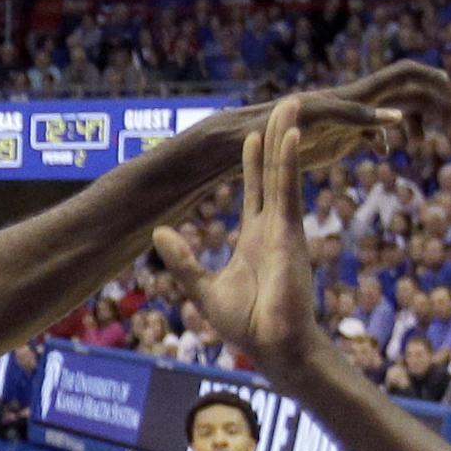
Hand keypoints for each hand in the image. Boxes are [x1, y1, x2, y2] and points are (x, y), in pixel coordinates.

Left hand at [154, 100, 327, 381]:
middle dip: (275, 135)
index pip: (255, 188)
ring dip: (285, 135)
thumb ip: (184, 261)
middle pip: (273, 170)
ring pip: (284, 171)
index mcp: (256, 236)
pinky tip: (290, 134)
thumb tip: (159, 233)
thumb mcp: (204, 289)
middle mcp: (273, 226)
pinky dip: (288, 161)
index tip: (250, 131)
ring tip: (290, 103)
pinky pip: (288, 190)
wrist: (275, 348)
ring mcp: (284, 227)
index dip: (253, 160)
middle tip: (281, 102)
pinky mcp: (290, 234)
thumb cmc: (249, 325)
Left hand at [244, 60, 450, 165]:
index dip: (437, 86)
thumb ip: (355, 118)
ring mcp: (353, 117)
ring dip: (425, 123)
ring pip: (402, 112)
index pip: (409, 77)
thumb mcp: (315, 122)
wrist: (247, 140)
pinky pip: (377, 131)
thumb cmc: (275, 129)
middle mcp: (360, 101)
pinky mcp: (342, 135)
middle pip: (415, 95)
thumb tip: (397, 118)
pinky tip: (391, 152)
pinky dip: (391, 137)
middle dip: (445, 110)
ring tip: (439, 144)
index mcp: (358, 95)